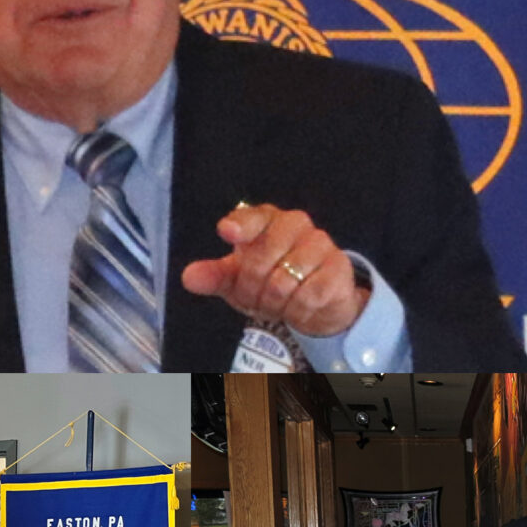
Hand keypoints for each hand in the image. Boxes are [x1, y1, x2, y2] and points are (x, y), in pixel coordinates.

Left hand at [180, 206, 368, 337]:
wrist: (317, 302)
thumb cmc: (272, 282)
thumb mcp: (238, 280)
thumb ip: (214, 276)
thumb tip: (189, 277)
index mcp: (266, 220)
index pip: (252, 217)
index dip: (240, 225)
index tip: (226, 231)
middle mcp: (294, 224)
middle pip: (260, 259)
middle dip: (251, 289)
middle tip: (255, 298)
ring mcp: (319, 243)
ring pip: (283, 282)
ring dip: (275, 303)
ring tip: (279, 303)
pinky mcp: (338, 267)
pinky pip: (307, 295)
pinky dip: (298, 310)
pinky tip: (300, 305)